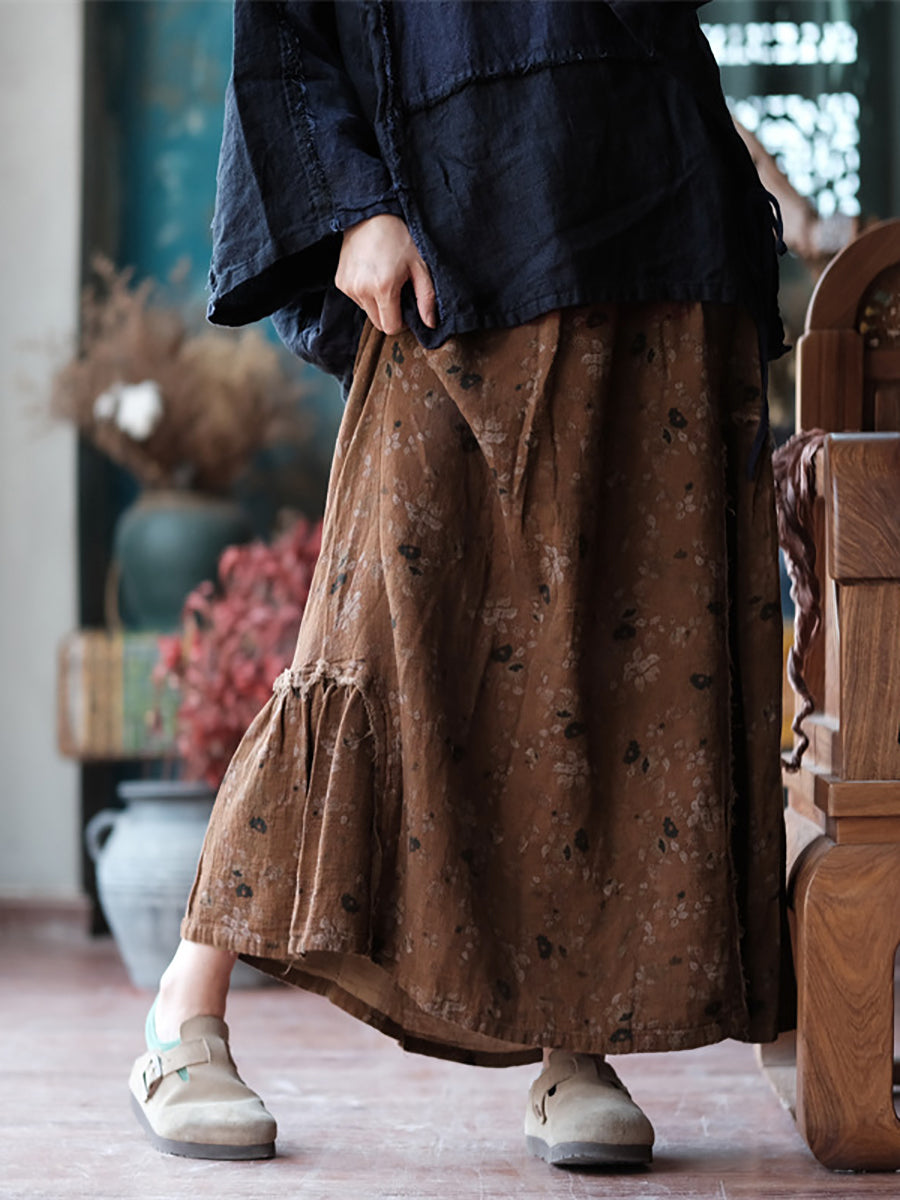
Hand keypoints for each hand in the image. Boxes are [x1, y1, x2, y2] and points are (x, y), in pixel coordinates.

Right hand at [335, 213, 436, 334]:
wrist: (372, 213)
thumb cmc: (400, 237)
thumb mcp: (420, 265)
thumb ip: (426, 297)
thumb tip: (430, 323)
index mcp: (383, 288)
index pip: (390, 327)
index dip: (402, 322)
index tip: (406, 307)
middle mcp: (361, 289)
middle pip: (378, 322)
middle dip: (390, 313)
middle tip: (397, 290)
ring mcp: (348, 286)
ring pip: (367, 311)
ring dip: (377, 302)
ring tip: (384, 278)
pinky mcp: (339, 281)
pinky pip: (356, 299)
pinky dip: (365, 292)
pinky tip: (371, 273)